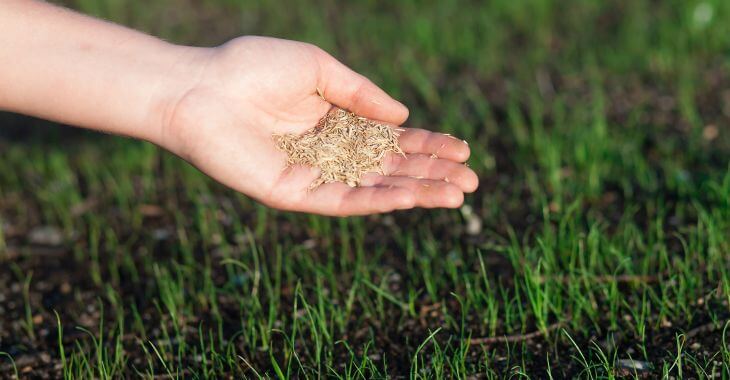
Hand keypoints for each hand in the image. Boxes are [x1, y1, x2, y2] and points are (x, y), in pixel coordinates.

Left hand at [161, 37, 477, 215]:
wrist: (199, 88)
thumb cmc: (251, 67)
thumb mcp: (318, 67)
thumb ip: (360, 93)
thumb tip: (403, 117)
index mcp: (335, 122)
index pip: (391, 140)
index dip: (427, 145)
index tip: (462, 149)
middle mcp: (328, 152)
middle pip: (389, 168)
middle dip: (430, 174)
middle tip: (472, 182)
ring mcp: (312, 175)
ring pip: (372, 188)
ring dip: (414, 193)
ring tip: (454, 196)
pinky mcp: (293, 193)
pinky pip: (339, 200)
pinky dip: (374, 200)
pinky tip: (406, 197)